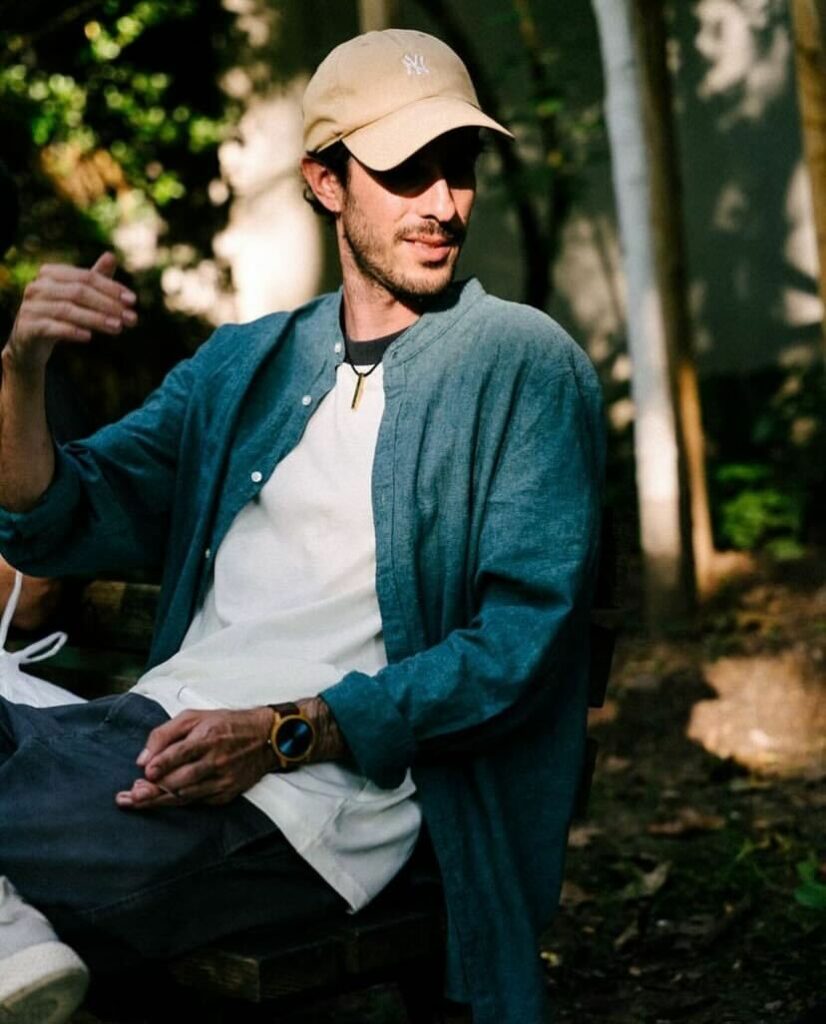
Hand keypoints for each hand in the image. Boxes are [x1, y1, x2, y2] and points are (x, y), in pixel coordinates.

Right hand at [4, 252, 136, 374]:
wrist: (30, 341)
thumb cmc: (58, 313)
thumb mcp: (77, 295)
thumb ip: (94, 278)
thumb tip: (111, 255)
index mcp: (51, 274)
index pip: (86, 277)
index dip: (111, 288)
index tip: (133, 301)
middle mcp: (38, 286)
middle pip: (79, 292)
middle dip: (108, 305)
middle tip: (131, 318)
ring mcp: (31, 306)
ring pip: (68, 310)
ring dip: (96, 319)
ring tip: (118, 328)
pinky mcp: (27, 327)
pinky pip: (51, 327)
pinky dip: (71, 331)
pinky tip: (89, 337)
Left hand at [115, 707, 274, 809]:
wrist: (266, 738)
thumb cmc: (225, 724)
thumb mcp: (195, 716)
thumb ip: (165, 733)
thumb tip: (142, 760)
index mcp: (208, 737)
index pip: (181, 753)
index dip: (162, 764)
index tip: (145, 772)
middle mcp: (217, 760)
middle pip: (181, 780)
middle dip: (154, 789)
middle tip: (132, 795)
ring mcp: (223, 779)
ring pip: (186, 795)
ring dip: (160, 800)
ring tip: (138, 801)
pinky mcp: (227, 793)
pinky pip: (198, 801)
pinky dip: (179, 801)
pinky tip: (163, 800)